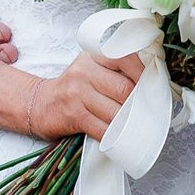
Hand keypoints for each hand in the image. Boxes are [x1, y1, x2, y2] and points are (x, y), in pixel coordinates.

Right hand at [27, 50, 147, 140]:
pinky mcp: (74, 116)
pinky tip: (121, 137)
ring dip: (131, 123)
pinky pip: (104, 129)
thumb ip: (116, 71)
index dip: (145, 75)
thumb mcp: (91, 69)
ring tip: (139, 126)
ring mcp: (78, 94)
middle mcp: (84, 72)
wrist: (40, 104)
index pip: (126, 59)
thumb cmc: (73, 88)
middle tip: (150, 112)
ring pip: (117, 112)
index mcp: (93, 57)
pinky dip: (116, 136)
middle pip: (125, 89)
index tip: (154, 87)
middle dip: (141, 104)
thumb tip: (151, 84)